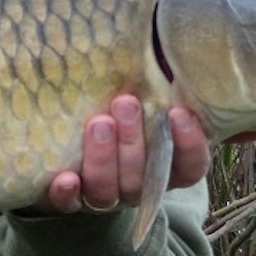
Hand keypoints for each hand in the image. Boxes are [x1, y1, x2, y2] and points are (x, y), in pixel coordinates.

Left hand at [38, 95, 208, 214]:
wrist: (74, 151)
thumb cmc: (120, 116)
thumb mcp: (146, 102)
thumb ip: (161, 88)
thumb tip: (172, 51)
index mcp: (165, 168)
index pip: (189, 167)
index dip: (189, 145)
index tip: (178, 112)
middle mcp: (137, 188)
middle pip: (143, 178)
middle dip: (134, 141)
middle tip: (125, 103)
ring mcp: (105, 197)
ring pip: (109, 191)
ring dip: (104, 159)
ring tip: (98, 123)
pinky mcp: (70, 200)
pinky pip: (70, 205)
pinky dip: (68, 193)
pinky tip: (65, 178)